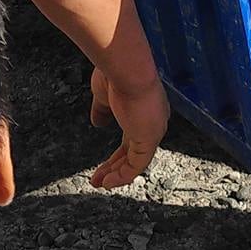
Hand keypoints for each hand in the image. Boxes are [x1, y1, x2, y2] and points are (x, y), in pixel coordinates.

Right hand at [88, 68, 169, 188]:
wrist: (126, 66)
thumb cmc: (117, 72)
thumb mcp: (104, 95)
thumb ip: (103, 110)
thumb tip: (97, 123)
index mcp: (144, 108)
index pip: (132, 136)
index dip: (118, 151)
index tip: (103, 161)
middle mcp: (153, 121)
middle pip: (134, 151)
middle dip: (114, 166)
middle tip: (98, 177)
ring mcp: (153, 130)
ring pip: (135, 161)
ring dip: (116, 174)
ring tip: (98, 183)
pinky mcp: (150, 139)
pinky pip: (136, 165)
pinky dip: (121, 176)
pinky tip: (107, 182)